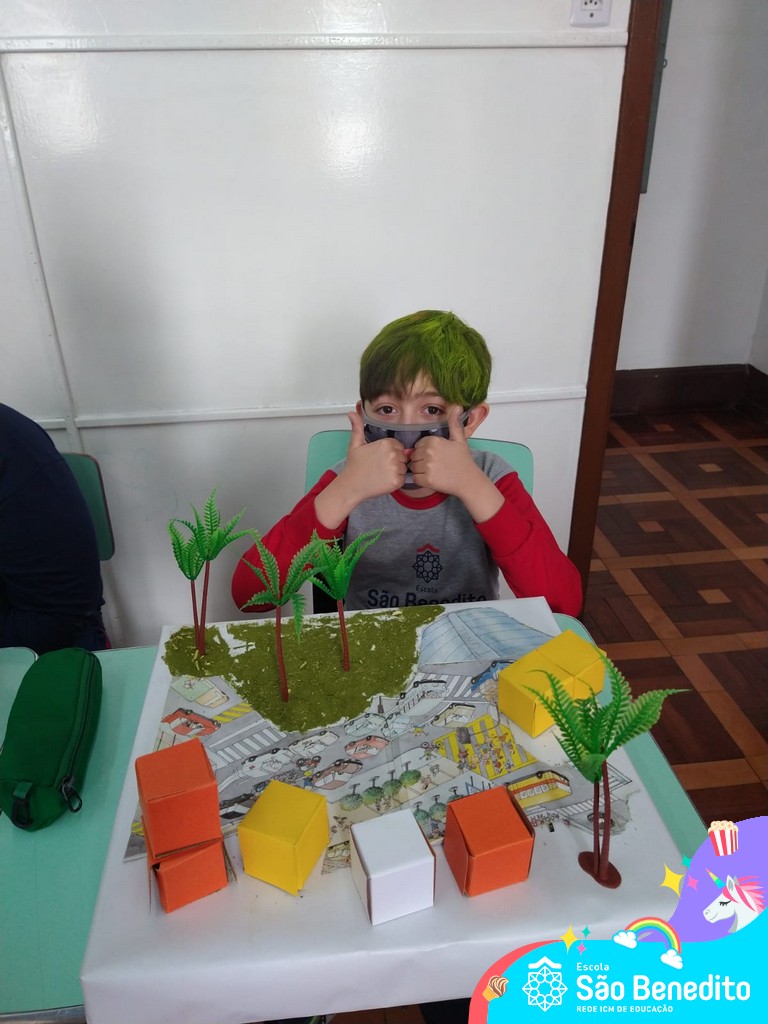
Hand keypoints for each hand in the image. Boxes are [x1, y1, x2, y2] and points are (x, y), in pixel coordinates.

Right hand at [314, 409, 407, 528]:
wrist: (352, 485)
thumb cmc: (354, 466)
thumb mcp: (355, 444)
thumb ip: (358, 427)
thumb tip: (352, 413)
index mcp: (386, 443)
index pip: (398, 446)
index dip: (390, 452)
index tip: (380, 458)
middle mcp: (393, 454)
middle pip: (402, 456)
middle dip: (394, 461)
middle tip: (380, 467)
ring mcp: (396, 468)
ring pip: (403, 468)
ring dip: (396, 471)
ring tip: (381, 474)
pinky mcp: (397, 481)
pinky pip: (403, 479)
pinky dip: (395, 481)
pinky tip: (383, 481)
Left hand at [408, 407, 476, 495]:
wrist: (468, 481)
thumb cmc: (463, 461)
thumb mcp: (459, 439)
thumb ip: (454, 423)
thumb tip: (456, 405)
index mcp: (434, 441)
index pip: (418, 445)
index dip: (425, 451)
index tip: (436, 456)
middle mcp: (429, 452)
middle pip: (414, 456)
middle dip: (421, 460)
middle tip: (436, 464)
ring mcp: (427, 466)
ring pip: (413, 467)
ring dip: (420, 470)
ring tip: (435, 471)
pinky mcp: (426, 480)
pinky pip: (415, 478)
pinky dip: (421, 479)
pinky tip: (432, 478)